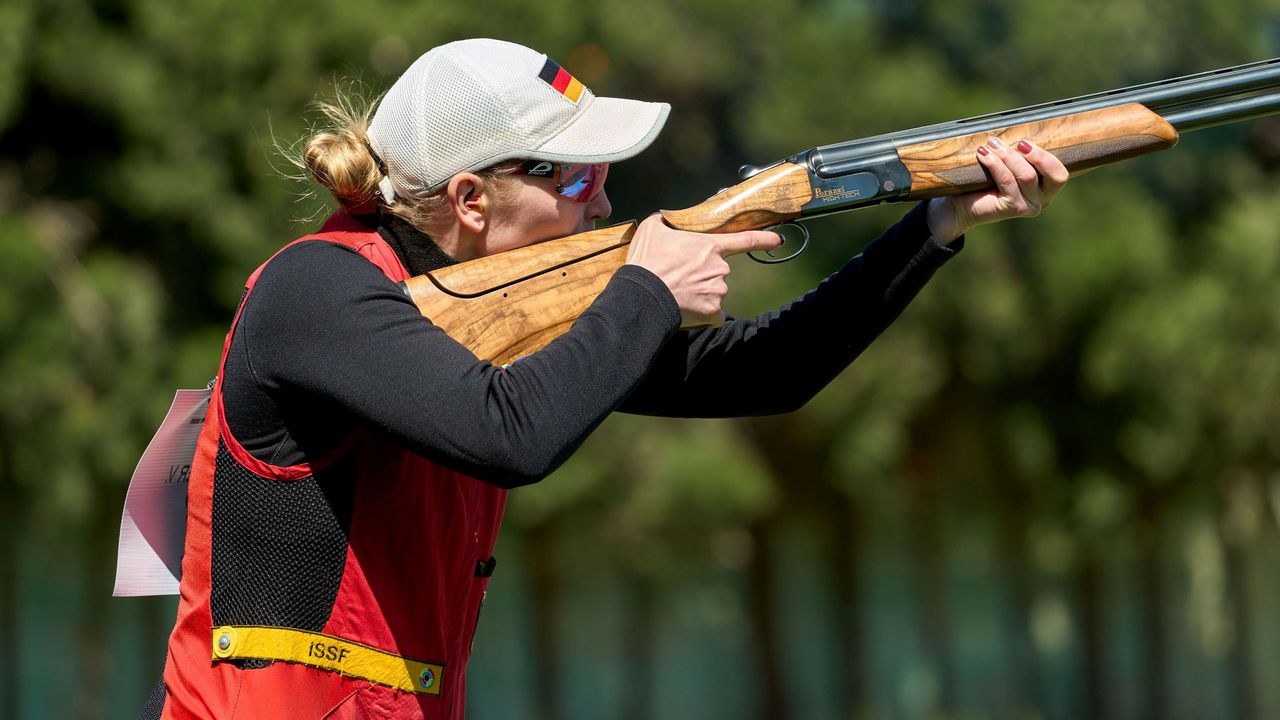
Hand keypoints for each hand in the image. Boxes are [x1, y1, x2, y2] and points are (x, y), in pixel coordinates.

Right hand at [626, 214, 782, 326]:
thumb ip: (666, 222)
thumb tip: (666, 222)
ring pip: (714, 292)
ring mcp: (718, 291)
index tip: (779, 240)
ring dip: (701, 293)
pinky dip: (703, 314)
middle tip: (679, 276)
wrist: (643, 295)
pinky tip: (688, 309)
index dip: (764, 239)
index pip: (745, 240)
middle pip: (718, 270)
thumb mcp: (653, 229)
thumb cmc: (648, 260)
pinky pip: (713, 314)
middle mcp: (720, 268)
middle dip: (703, 274)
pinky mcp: (712, 312)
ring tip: (677, 292)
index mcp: (710, 246)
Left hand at [926, 137, 1069, 243]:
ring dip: (1009, 156)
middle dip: (1037, 155)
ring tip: (991, 144)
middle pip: (1053, 175)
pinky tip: (983, 154)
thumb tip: (1019, 124)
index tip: (1025, 142)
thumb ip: (1018, 150)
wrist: (959, 204)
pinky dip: (995, 164)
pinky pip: (1007, 181)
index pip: (1060, 173)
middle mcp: (1042, 199)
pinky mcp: (1013, 209)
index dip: (1047, 156)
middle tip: (1017, 142)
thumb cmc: (983, 180)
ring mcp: (1028, 206)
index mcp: (1046, 187)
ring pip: (1027, 175)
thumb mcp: (1006, 161)